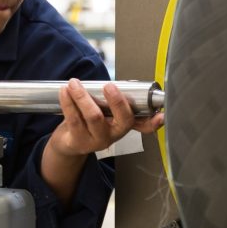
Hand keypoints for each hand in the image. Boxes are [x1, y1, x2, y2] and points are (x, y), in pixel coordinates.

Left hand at [49, 78, 164, 156]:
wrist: (68, 144)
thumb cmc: (88, 122)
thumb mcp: (106, 114)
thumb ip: (116, 103)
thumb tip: (126, 84)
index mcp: (124, 125)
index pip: (144, 126)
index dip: (154, 121)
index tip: (161, 115)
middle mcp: (113, 135)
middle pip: (121, 119)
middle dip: (117, 101)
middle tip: (109, 86)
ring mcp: (96, 140)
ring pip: (94, 117)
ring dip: (83, 97)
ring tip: (75, 83)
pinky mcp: (78, 141)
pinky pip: (74, 119)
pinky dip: (68, 102)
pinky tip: (65, 91)